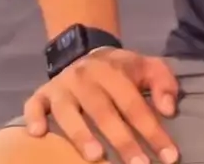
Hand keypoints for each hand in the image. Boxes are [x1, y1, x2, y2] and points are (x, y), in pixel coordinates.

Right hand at [24, 48, 179, 163]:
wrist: (85, 50)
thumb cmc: (121, 69)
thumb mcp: (147, 66)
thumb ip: (163, 83)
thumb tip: (168, 110)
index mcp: (116, 71)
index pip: (135, 104)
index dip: (152, 130)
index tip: (168, 156)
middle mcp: (88, 78)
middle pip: (105, 111)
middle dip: (122, 140)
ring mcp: (63, 86)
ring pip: (69, 111)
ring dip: (80, 134)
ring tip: (95, 156)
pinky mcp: (42, 94)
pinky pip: (34, 105)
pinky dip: (34, 117)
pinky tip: (38, 133)